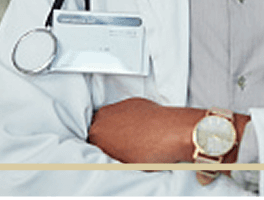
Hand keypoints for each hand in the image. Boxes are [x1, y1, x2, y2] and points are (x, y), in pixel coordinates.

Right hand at [88, 97, 204, 163]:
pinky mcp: (135, 101)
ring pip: (113, 117)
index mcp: (96, 133)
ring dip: (118, 125)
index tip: (109, 153)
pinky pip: (126, 111)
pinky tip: (142, 128)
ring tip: (133, 138)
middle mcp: (105, 115)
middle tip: (119, 146)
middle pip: (99, 126)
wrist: (172, 132)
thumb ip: (111, 156)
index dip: (101, 148)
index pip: (90, 141)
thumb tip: (112, 156)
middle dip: (107, 135)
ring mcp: (120, 106)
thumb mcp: (123, 163)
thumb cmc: (150, 151)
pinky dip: (131, 118)